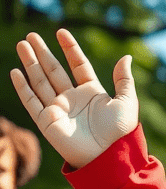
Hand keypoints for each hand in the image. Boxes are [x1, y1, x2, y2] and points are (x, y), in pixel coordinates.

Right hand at [10, 30, 137, 167]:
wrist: (108, 156)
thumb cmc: (120, 132)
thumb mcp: (126, 102)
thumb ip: (124, 80)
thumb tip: (126, 57)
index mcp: (93, 93)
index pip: (78, 66)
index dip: (70, 49)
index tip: (61, 32)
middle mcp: (73, 99)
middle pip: (54, 70)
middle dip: (43, 52)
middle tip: (32, 36)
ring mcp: (59, 109)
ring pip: (40, 81)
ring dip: (31, 63)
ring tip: (22, 44)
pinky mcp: (47, 121)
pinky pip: (31, 101)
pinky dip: (23, 87)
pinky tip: (16, 72)